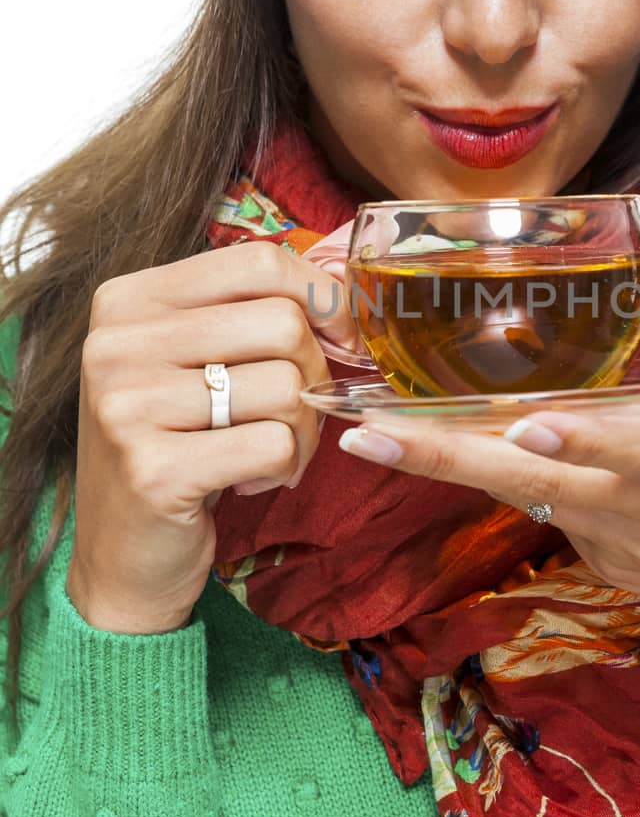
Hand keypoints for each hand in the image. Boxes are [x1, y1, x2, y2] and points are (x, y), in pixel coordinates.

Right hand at [69, 240, 355, 634]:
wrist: (122, 556)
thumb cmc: (176, 445)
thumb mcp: (195, 360)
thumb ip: (250, 311)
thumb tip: (344, 285)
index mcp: (129, 299)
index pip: (259, 260)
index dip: (322, 297)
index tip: (343, 339)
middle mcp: (117, 342)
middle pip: (282, 322)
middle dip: (314, 375)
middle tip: (293, 414)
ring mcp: (127, 405)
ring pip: (285, 386)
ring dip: (301, 431)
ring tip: (266, 453)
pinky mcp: (153, 469)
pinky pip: (275, 445)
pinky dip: (283, 468)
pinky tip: (247, 481)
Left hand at [338, 237, 639, 637]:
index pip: (627, 447)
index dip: (575, 439)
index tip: (524, 424)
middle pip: (533, 484)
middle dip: (447, 460)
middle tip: (369, 437)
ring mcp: (611, 538)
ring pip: (521, 498)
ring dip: (450, 468)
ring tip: (373, 437)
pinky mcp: (595, 558)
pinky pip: (541, 510)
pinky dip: (501, 478)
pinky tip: (449, 448)